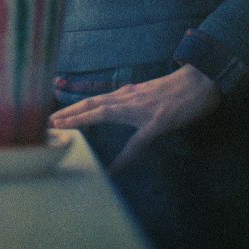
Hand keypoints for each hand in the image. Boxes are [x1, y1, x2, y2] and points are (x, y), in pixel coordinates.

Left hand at [49, 65, 221, 172]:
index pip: (94, 101)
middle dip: (68, 114)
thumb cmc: (179, 88)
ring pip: (105, 113)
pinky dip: (125, 156)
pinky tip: (114, 169)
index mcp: (128, 94)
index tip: (53, 118)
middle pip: (92, 105)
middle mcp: (129, 98)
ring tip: (64, 131)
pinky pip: (137, 142)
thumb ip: (133, 100)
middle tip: (46, 124)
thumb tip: (120, 108)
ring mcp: (142, 110)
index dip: (73, 109)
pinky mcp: (158, 122)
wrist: (202, 79)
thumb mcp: (150, 92)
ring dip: (82, 121)